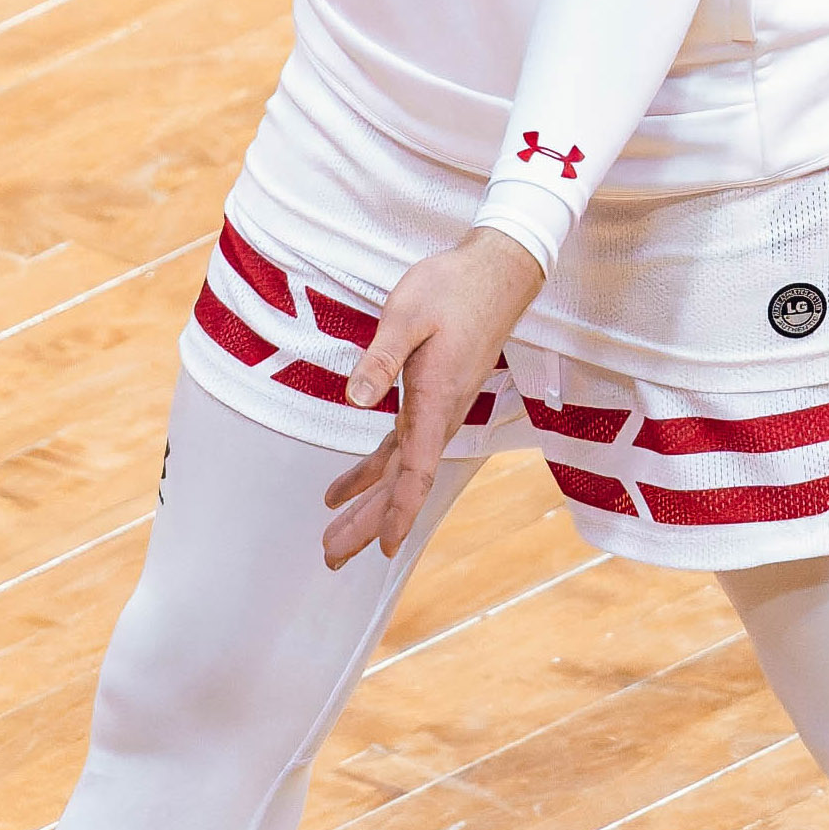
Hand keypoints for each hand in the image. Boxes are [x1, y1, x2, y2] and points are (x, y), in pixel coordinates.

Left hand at [320, 230, 537, 565]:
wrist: (495, 273)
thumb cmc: (452, 289)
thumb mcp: (407, 315)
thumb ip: (381, 358)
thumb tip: (355, 399)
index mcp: (435, 401)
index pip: (416, 472)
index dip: (399, 512)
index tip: (382, 549)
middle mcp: (440, 416)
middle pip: (403, 485)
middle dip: (368, 523)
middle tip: (332, 557)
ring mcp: (437, 411)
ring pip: (400, 473)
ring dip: (367, 506)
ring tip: (333, 537)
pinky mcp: (430, 399)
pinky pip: (399, 449)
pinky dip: (371, 473)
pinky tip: (345, 489)